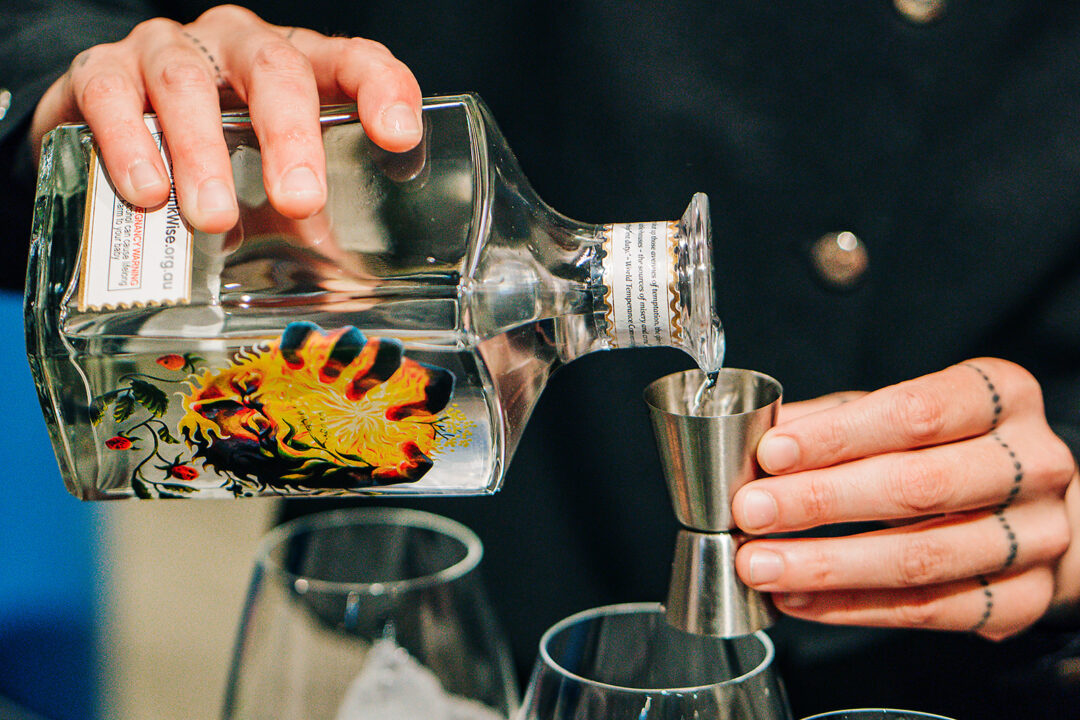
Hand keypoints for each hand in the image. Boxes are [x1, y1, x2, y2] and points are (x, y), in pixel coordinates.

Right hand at [29, 4, 421, 233]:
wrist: (105, 130)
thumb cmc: (215, 160)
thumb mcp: (269, 188)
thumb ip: (306, 228)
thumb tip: (346, 302)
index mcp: (297, 68)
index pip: (352, 61)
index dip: (381, 90)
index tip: (398, 137)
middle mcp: (237, 46)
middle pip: (275, 68)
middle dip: (290, 136)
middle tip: (298, 201)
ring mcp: (168, 50)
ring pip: (187, 84)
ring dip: (203, 154)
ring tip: (214, 218)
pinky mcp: (99, 70)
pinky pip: (110, 95)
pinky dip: (128, 144)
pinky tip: (145, 192)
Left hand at [732, 358, 1079, 639]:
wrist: (1030, 505)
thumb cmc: (951, 447)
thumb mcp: (895, 413)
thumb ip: (831, 422)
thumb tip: (753, 440)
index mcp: (1000, 396)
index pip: (915, 413)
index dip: (837, 436)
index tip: (772, 453)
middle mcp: (1032, 464)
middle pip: (918, 487)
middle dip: (820, 501)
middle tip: (752, 511)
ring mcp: (1035, 536)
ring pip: (921, 558)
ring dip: (826, 566)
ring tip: (760, 564)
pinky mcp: (1023, 598)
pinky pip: (927, 610)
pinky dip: (851, 607)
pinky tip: (798, 598)